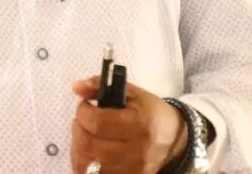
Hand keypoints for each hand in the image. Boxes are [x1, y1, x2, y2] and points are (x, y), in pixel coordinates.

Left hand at [70, 76, 186, 173]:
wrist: (175, 141)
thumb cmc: (151, 114)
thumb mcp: (131, 93)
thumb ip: (100, 86)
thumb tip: (76, 87)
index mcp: (137, 125)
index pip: (97, 123)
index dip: (83, 112)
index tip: (85, 105)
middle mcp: (135, 152)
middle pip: (89, 145)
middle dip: (78, 129)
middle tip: (82, 121)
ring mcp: (132, 171)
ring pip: (88, 166)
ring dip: (78, 149)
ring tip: (85, 137)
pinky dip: (85, 166)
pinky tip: (89, 154)